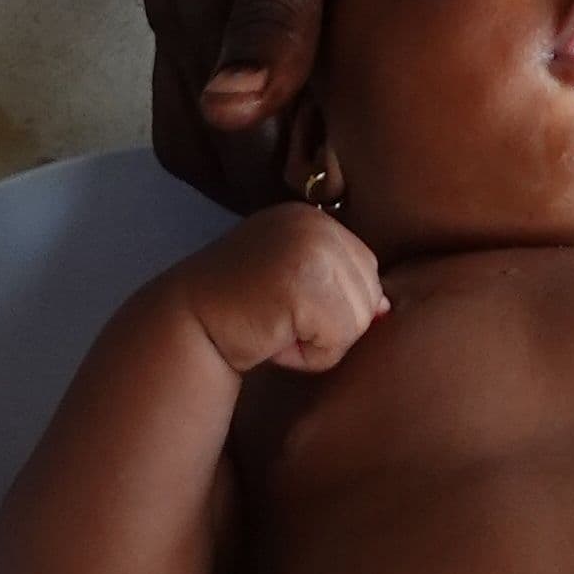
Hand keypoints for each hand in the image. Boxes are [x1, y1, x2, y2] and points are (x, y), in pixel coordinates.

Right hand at [129, 0, 356, 205]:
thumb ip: (268, 16)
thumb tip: (242, 121)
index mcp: (196, 17)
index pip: (224, 157)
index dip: (282, 206)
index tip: (353, 232)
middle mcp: (179, 14)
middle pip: (203, 144)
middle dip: (259, 192)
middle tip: (347, 211)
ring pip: (206, 96)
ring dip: (258, 141)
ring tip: (335, 155)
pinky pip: (220, 45)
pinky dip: (258, 83)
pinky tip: (312, 69)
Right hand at [176, 205, 388, 379]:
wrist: (186, 325)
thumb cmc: (241, 311)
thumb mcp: (295, 284)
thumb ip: (337, 285)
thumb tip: (386, 309)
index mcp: (313, 217)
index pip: (365, 271)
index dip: (332, 305)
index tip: (283, 304)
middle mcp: (315, 223)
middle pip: (370, 294)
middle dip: (330, 324)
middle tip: (278, 319)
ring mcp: (310, 248)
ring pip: (359, 320)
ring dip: (320, 342)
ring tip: (275, 328)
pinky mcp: (304, 282)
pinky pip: (339, 339)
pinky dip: (310, 356)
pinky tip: (273, 340)